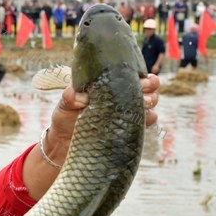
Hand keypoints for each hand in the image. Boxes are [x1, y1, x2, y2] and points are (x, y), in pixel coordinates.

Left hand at [46, 74, 160, 155]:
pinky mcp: (130, 129)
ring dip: (150, 101)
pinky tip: (145, 118)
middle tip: (143, 88)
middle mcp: (123, 95)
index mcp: (110, 82)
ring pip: (150, 102)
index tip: (137, 75)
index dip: (138, 72)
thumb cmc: (66, 117)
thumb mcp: (65, 104)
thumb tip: (77, 95)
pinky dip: (149, 119)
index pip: (129, 72)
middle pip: (147, 85)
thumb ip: (70, 97)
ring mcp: (128, 111)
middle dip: (149, 85)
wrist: (66, 143)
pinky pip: (147, 122)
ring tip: (144, 103)